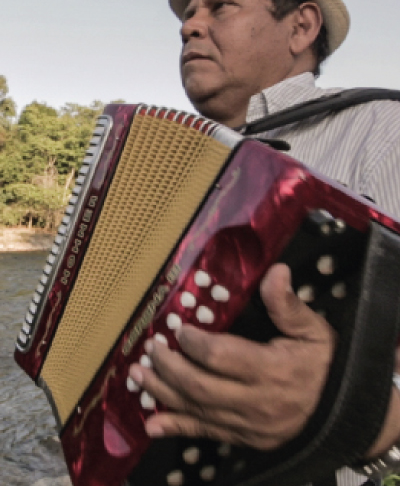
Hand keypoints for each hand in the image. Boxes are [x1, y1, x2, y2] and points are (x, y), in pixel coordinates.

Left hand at [128, 263, 335, 449]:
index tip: (179, 328)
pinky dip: (176, 428)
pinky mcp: (244, 438)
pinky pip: (205, 434)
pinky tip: (152, 423)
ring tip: (137, 375)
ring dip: (162, 393)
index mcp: (271, 369)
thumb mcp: (313, 329)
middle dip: (168, 366)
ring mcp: (248, 425)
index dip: (193, 342)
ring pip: (196, 410)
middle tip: (151, 347)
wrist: (343, 411)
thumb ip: (288, 304)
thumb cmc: (325, 364)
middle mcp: (255, 401)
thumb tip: (275, 271)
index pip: (220, 356)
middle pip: (199, 386)